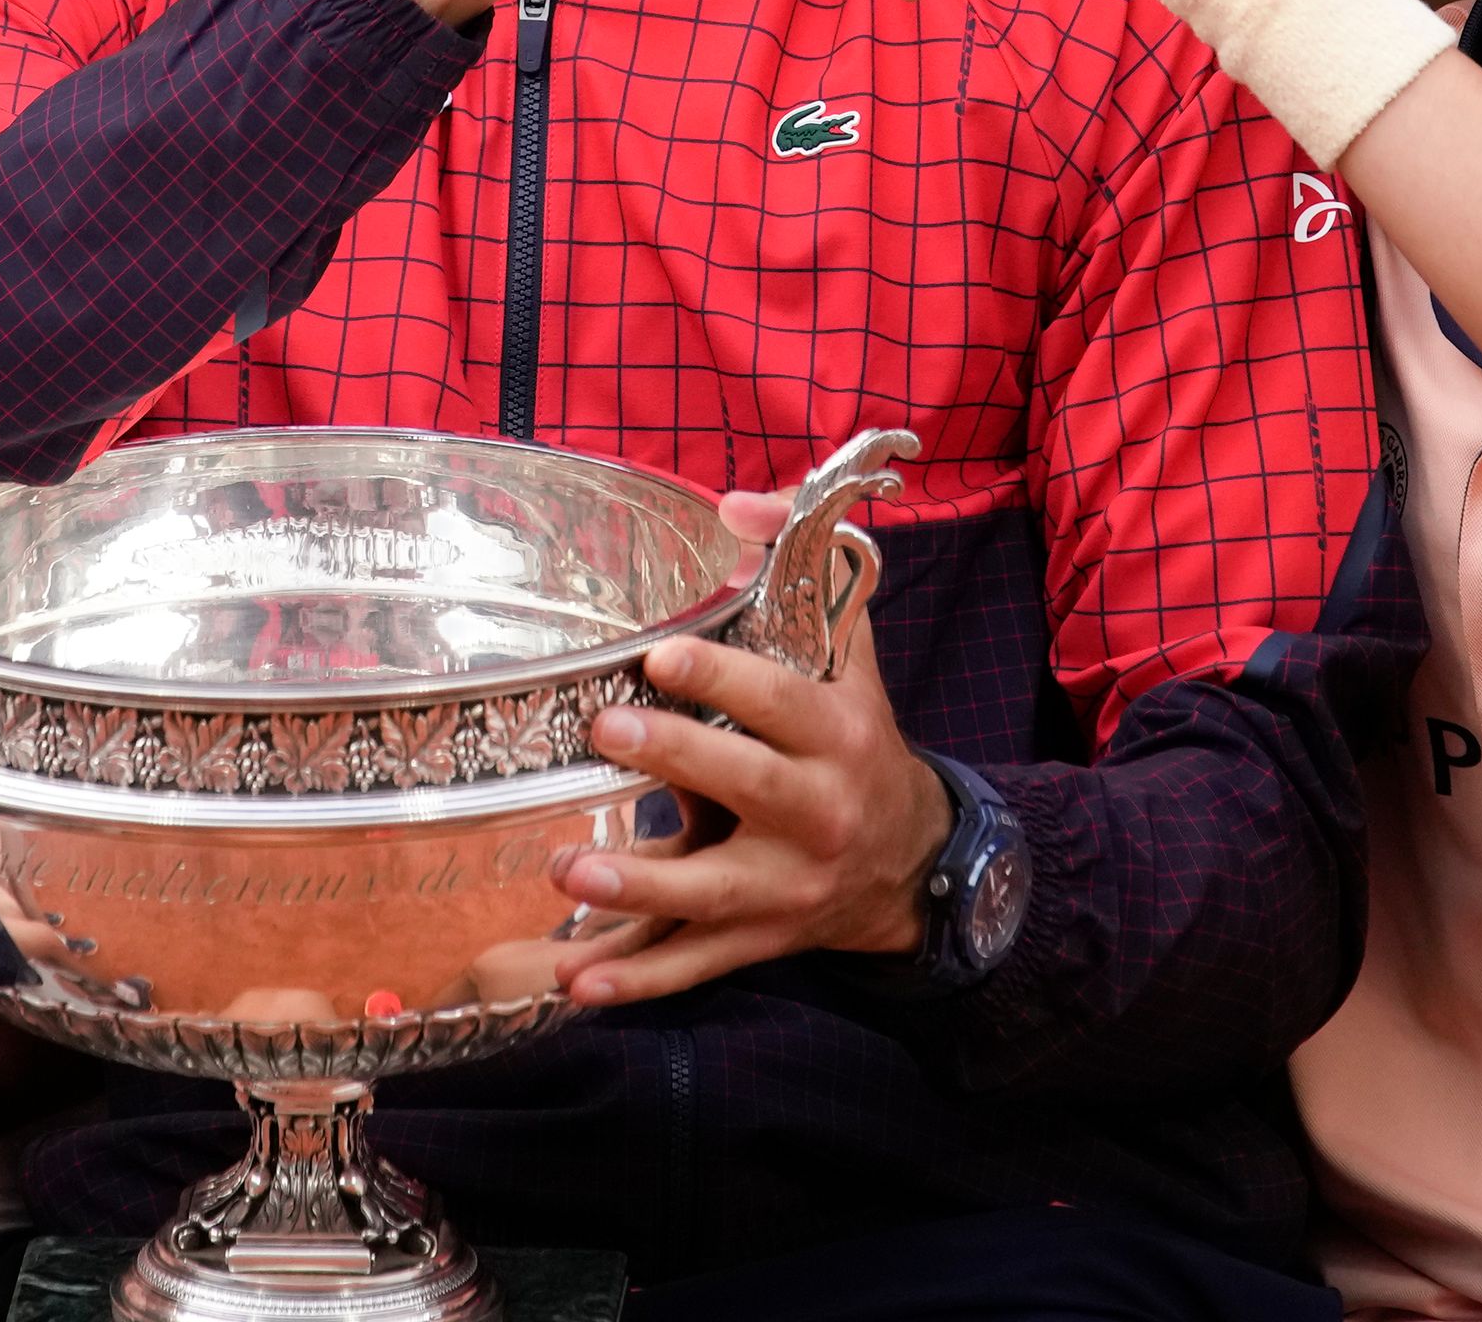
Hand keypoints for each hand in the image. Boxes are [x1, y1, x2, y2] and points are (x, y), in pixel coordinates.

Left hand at [555, 493, 949, 1005]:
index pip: (781, 702)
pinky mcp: (758, 939)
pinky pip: (693, 965)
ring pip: (712, 895)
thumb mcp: (848, 653)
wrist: (910, 861)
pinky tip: (578, 981)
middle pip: (750, 788)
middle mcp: (818, 813)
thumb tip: (735, 501)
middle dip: (678, 760)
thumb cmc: (855, 739)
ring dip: (640, 887)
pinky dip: (637, 980)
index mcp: (838, 735)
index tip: (660, 657)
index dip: (723, 679)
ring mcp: (787, 888)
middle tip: (606, 731)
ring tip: (571, 869)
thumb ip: (802, 567)